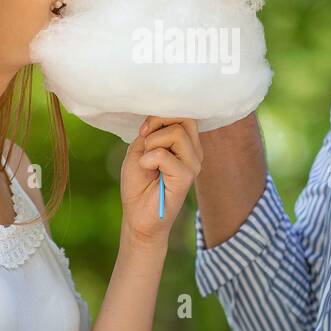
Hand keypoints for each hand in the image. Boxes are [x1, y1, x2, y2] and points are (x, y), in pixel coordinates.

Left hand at [120, 116, 202, 242]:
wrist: (137, 216)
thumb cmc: (138, 184)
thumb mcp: (139, 149)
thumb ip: (151, 132)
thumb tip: (159, 122)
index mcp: (186, 145)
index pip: (183, 115)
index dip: (160, 116)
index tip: (144, 131)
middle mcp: (193, 153)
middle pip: (185, 118)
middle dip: (158, 123)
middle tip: (144, 141)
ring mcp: (192, 165)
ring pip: (176, 133)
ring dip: (152, 143)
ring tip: (146, 161)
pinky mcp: (186, 178)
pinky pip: (165, 155)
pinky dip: (149, 158)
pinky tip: (146, 170)